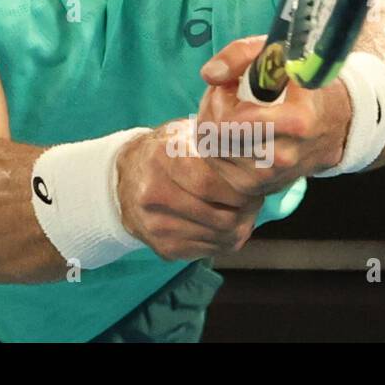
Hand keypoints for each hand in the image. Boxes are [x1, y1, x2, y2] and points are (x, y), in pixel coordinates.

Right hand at [115, 127, 263, 261]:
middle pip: (218, 216)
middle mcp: (153, 194)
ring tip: (243, 212)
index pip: (209, 184)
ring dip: (239, 228)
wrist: (125, 178)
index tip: (253, 186)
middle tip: (255, 202)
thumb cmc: (166, 152)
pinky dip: (224, 241)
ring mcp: (155, 225)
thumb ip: (215, 143)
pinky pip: (209, 251)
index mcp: (160, 158)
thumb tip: (259, 160)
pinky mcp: (162, 248)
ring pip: (218, 238)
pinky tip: (224, 225)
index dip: (239, 189)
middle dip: (246, 212)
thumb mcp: (185, 134)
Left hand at [195, 35, 352, 196]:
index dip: (223, 96)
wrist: (334, 126)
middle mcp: (283, 157)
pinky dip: (216, 143)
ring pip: (210, 147)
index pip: (232, 119)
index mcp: (296, 123)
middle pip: (215, 132)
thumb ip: (241, 55)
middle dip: (213, 106)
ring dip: (212, 123)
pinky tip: (235, 130)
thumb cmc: (300, 85)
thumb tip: (210, 74)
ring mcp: (268, 177)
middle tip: (229, 94)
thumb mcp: (278, 54)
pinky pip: (215, 162)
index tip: (235, 83)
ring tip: (234, 110)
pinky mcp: (255, 188)